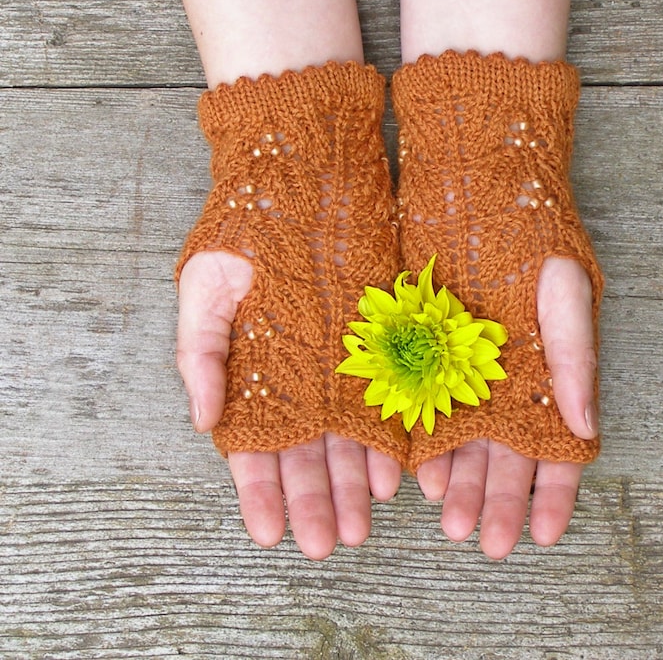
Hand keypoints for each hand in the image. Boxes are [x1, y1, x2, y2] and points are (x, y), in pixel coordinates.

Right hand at [176, 251, 401, 559]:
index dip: (260, 493)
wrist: (297, 191)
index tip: (269, 533)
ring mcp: (336, 371)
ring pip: (345, 441)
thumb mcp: (204, 294)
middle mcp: (296, 386)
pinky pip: (381, 404)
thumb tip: (201, 421)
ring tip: (358, 527)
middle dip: (313, 502)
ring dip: (351, 487)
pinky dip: (384, 442)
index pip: (253, 449)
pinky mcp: (374, 351)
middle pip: (305, 456)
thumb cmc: (241, 241)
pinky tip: (389, 479)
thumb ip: (200, 356)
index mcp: (251, 380)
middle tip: (322, 545)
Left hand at [415, 257, 597, 558]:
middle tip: (485, 542)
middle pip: (506, 458)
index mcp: (550, 377)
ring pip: (465, 445)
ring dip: (460, 485)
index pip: (558, 449)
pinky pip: (425, 413)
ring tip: (449, 520)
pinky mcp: (426, 359)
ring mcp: (466, 376)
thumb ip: (574, 358)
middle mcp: (509, 386)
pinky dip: (425, 446)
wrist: (475, 197)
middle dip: (498, 501)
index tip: (544, 534)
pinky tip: (417, 477)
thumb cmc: (535, 243)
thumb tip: (586, 428)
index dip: (553, 493)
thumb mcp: (564, 293)